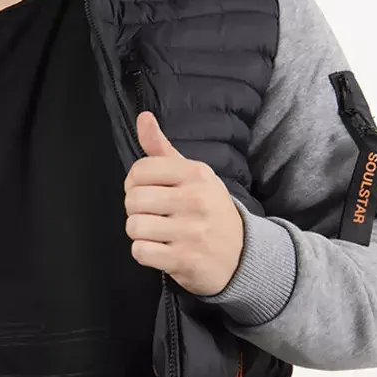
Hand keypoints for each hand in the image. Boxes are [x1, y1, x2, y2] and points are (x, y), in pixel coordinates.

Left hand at [124, 111, 244, 296]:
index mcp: (196, 174)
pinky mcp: (186, 260)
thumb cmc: (208, 209)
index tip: (147, 190)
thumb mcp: (192, 175)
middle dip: (135, 209)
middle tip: (151, 214)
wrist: (242, 254)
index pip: (140, 170)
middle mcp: (195, 200)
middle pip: (134, 199)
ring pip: (134, 226)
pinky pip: (140, 252)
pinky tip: (160, 250)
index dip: (134, 182)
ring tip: (157, 232)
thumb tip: (142, 116)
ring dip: (139, 233)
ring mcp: (192, 231)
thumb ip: (161, 148)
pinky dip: (144, 253)